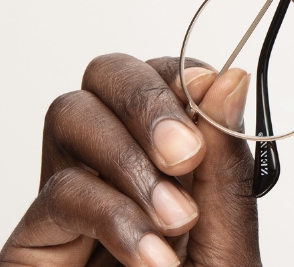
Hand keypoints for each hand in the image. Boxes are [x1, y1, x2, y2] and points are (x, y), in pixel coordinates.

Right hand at [0, 53, 260, 266]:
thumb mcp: (226, 234)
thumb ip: (224, 159)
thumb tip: (232, 77)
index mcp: (168, 152)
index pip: (162, 74)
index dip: (182, 73)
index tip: (211, 92)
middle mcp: (117, 163)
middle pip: (106, 74)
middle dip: (147, 99)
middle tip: (184, 151)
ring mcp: (72, 197)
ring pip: (72, 113)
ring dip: (129, 158)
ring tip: (173, 218)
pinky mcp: (34, 242)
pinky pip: (59, 191)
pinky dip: (112, 215)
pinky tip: (149, 256)